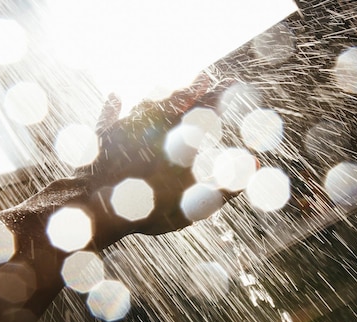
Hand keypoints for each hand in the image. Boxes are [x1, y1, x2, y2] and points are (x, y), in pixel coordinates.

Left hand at [76, 74, 234, 235]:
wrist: (100, 208)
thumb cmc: (151, 206)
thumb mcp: (198, 203)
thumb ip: (229, 185)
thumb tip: (257, 167)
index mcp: (180, 136)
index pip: (206, 107)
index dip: (221, 93)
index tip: (233, 82)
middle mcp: (154, 124)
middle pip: (178, 98)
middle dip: (194, 87)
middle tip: (205, 78)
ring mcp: (127, 128)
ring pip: (147, 103)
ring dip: (162, 95)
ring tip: (171, 90)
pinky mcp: (104, 137)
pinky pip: (109, 116)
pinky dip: (114, 107)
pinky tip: (115, 96)